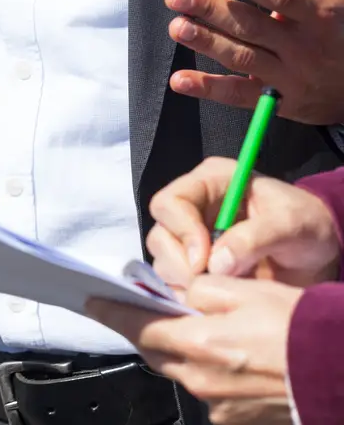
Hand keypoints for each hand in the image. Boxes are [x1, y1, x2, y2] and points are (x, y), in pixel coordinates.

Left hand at [87, 276, 300, 424]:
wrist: (341, 371)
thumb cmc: (300, 328)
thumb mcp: (244, 290)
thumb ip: (198, 291)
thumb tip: (176, 296)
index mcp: (197, 344)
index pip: (136, 327)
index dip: (111, 313)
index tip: (92, 302)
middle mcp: (201, 380)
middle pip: (155, 352)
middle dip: (148, 331)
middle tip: (147, 310)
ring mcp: (219, 405)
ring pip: (181, 371)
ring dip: (182, 351)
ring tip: (203, 331)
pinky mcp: (236, 419)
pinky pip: (208, 390)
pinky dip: (209, 371)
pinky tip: (231, 359)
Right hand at [146, 157, 338, 290]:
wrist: (320, 252)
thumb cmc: (308, 225)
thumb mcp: (291, 225)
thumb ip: (254, 238)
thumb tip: (215, 264)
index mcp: (211, 183)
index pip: (171, 202)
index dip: (181, 231)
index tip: (203, 260)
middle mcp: (193, 208)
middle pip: (161, 234)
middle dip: (180, 262)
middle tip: (207, 283)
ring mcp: (191, 239)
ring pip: (163, 260)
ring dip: (184, 280)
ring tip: (217, 290)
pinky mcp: (196, 265)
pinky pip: (174, 281)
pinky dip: (187, 293)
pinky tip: (212, 297)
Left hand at [165, 0, 343, 124]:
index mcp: (322, 11)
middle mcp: (305, 45)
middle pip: (252, 26)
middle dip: (212, 11)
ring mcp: (292, 76)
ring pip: (243, 58)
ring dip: (207, 44)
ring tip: (176, 26)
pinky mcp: (280, 100)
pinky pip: (241, 96)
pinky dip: (210, 89)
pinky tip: (179, 79)